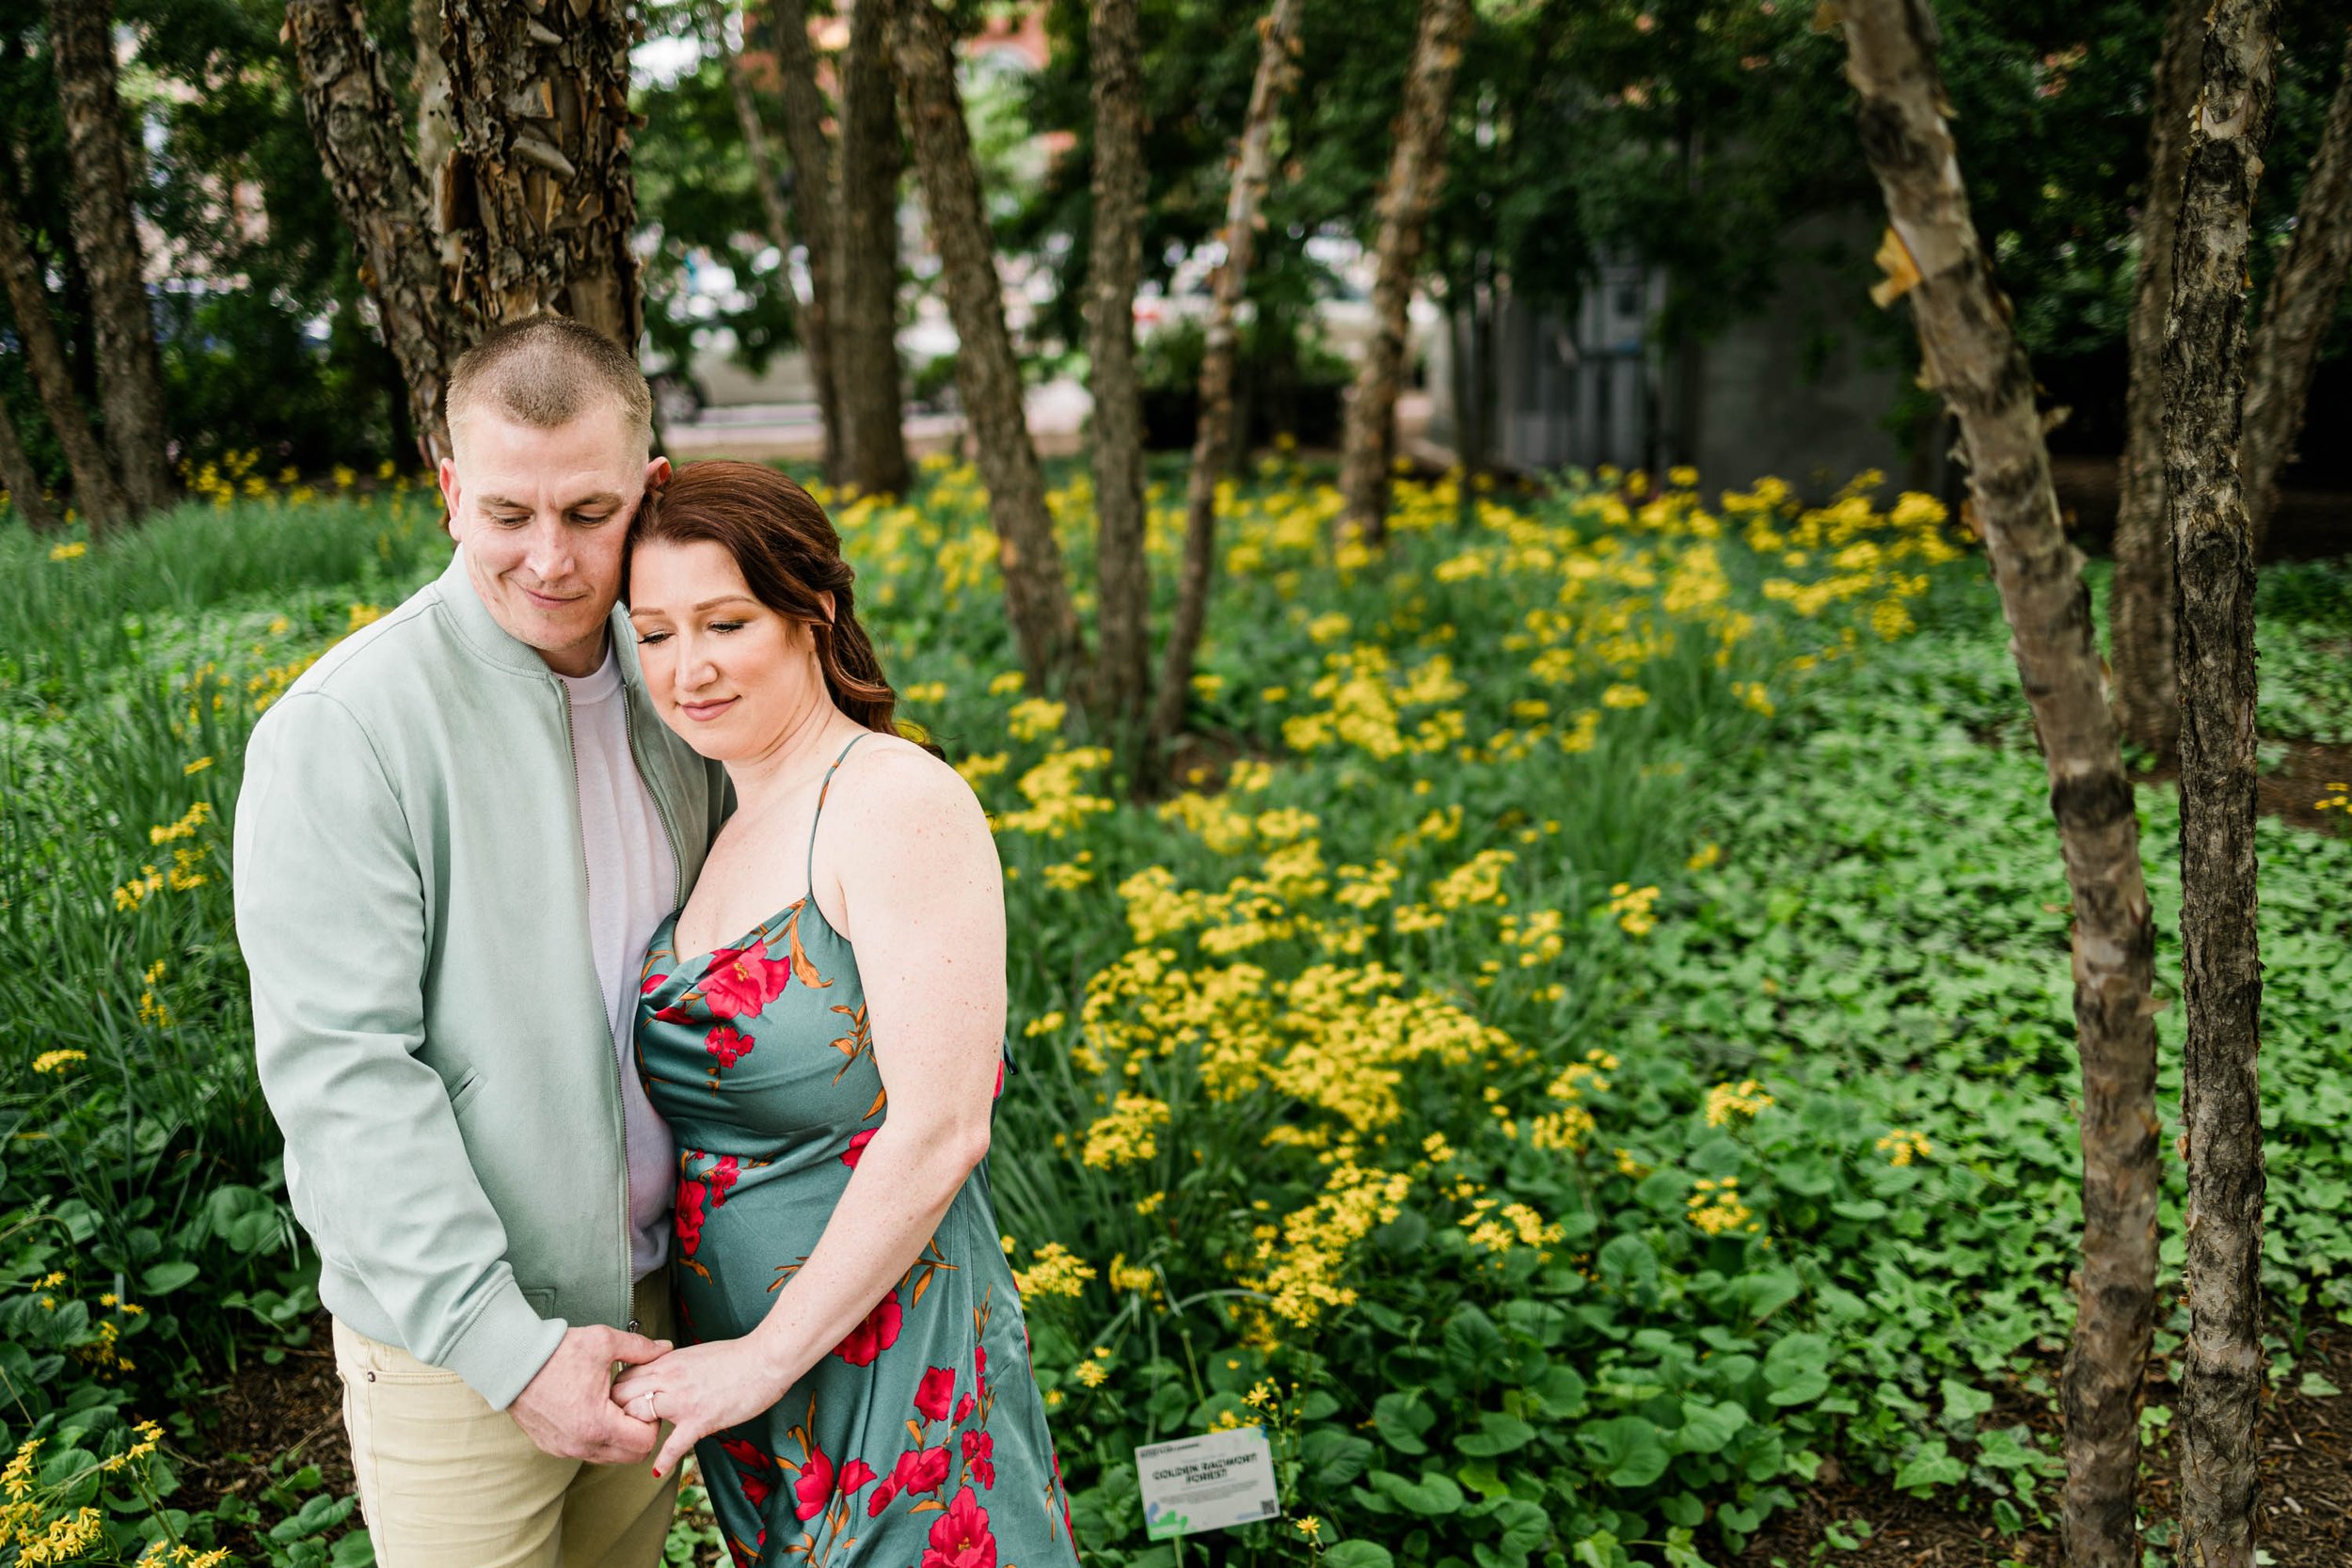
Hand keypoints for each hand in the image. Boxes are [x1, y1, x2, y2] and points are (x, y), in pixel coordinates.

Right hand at [511, 1324, 672, 1463]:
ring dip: (618, 1437)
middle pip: (630, 1456)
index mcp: (597, 1424)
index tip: (644, 1400)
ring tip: (612, 1405)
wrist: (511, 1361)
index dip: (652, 1422)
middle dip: (639, 1432)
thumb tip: (665, 1348)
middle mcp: (581, 1444)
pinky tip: (593, 1409)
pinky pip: (587, 1452)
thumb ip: (641, 1349)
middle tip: (633, 1404)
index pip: (644, 1443)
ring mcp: (564, 1449)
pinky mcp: (551, 1447)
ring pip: (608, 1456)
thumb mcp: (604, 1342)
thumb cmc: (556, 1352)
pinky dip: (598, 1438)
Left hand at [610, 1338, 791, 1477]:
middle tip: (620, 1425)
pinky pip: (673, 1445)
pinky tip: (657, 1470)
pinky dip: (663, 1461)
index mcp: (668, 1361)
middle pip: (621, 1394)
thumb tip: (662, 1377)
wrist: (765, 1359)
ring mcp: (682, 1400)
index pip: (625, 1374)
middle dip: (615, 1410)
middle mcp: (669, 1378)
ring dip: (634, 1430)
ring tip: (636, 1442)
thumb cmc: (738, 1356)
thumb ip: (674, 1367)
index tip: (618, 1404)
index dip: (617, 1391)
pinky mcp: (700, 1420)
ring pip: (637, 1415)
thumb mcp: (696, 1354)